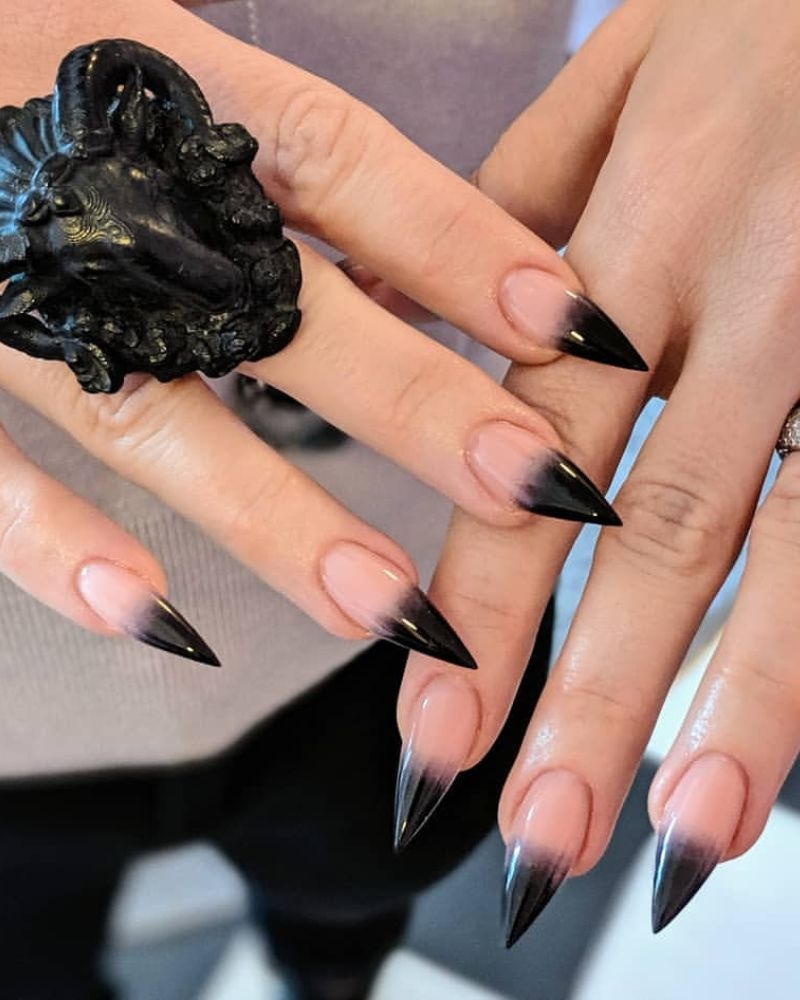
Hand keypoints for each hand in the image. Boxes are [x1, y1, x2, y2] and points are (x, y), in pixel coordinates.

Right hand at [0, 1, 640, 665]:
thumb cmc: (35, 86)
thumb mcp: (150, 76)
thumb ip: (270, 155)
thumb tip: (428, 262)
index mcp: (156, 100)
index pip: (337, 163)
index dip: (460, 245)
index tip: (577, 326)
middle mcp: (95, 201)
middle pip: (274, 307)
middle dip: (416, 402)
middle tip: (536, 482)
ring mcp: (7, 293)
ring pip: (153, 419)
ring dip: (278, 520)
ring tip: (393, 606)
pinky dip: (60, 552)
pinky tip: (160, 619)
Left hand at [394, 0, 799, 938]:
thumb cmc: (759, 24)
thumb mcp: (614, 79)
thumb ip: (508, 209)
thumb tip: (396, 316)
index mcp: (646, 222)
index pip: (535, 446)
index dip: (486, 602)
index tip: (436, 732)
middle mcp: (756, 292)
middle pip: (663, 526)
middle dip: (598, 696)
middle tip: (538, 839)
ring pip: (797, 537)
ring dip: (743, 704)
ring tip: (684, 838)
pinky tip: (788, 736)